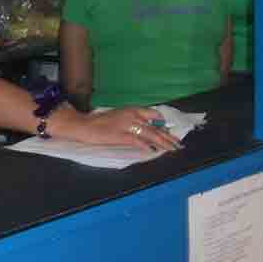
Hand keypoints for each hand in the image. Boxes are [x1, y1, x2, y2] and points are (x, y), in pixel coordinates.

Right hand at [51, 105, 180, 152]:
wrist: (84, 125)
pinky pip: (138, 141)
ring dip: (163, 143)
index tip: (170, 131)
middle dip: (168, 136)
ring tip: (172, 149)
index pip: (153, 115)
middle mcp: (131, 116)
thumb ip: (131, 120)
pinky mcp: (120, 136)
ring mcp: (126, 125)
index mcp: (131, 110)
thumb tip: (145, 128)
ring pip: (150, 134)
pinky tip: (153, 151)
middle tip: (178, 144)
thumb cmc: (99, 122)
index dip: (163, 124)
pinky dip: (146, 146)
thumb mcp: (118, 117)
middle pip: (154, 127)